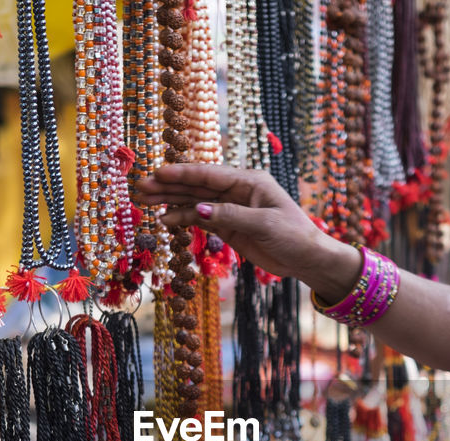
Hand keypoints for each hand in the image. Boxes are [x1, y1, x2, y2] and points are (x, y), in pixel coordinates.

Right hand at [131, 164, 359, 293]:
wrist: (307, 258)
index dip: (181, 174)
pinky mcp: (229, 226)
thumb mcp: (263, 224)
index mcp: (249, 181)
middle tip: (141, 188)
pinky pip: (202, 219)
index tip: (157, 173)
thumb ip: (229, 216)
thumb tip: (197, 210)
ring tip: (146, 203)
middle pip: (197, 186)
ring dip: (171, 202)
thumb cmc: (293, 235)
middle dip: (169, 186)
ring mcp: (231, 208)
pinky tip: (165, 221)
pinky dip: (183, 220)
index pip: (209, 174)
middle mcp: (237, 191)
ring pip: (195, 202)